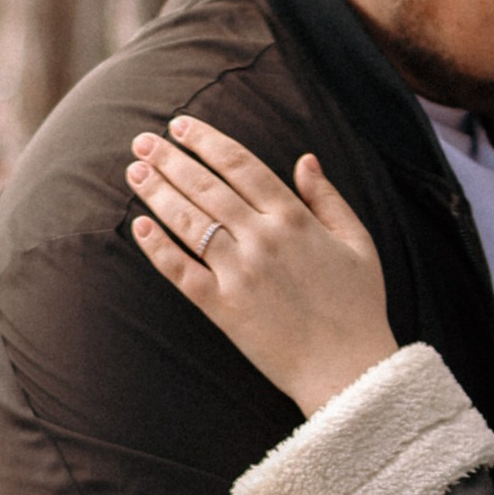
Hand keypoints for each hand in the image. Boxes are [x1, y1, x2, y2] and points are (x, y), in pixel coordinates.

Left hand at [129, 117, 395, 414]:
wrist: (349, 369)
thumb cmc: (358, 307)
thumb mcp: (357, 242)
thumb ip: (328, 198)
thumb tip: (304, 159)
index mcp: (294, 218)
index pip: (240, 165)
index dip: (206, 141)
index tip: (181, 125)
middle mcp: (262, 239)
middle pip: (206, 187)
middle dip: (170, 159)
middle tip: (142, 140)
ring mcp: (239, 273)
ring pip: (189, 222)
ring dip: (157, 192)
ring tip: (135, 170)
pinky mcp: (222, 308)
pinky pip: (181, 271)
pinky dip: (157, 247)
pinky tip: (139, 225)